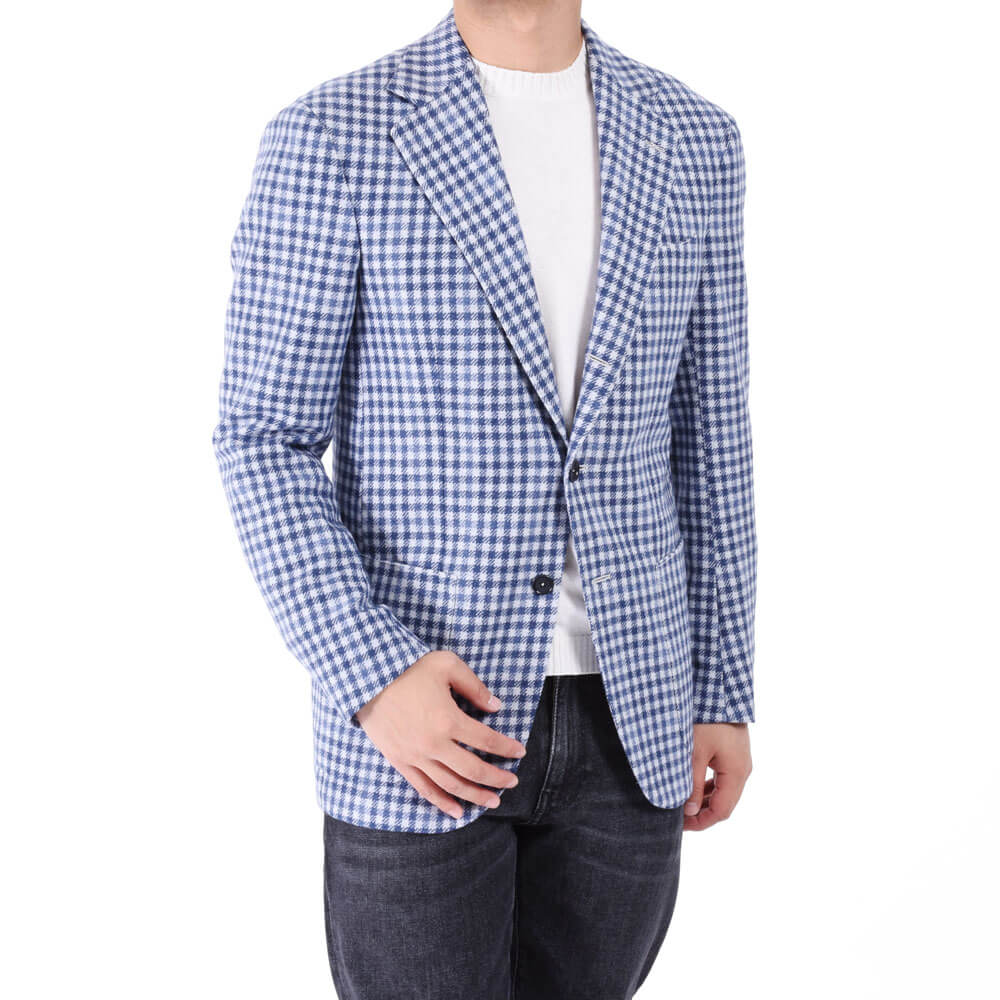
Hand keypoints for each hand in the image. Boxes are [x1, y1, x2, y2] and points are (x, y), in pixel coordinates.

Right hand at [353, 650, 526, 818]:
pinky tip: (457, 812)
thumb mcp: (446, 664)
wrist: (366, 678)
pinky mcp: (400, 761)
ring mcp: (416, 756)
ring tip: (492, 802)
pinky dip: (442, 803)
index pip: (487, 741)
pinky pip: (424, 789)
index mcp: (449, 720)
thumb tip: (495, 706)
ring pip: (452, 785)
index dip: (507, 748)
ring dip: (475, 796)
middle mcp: (434, 744)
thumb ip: (474, 686)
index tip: (519, 752)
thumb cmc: (408, 668)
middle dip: (497, 779)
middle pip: (474, 769)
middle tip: (512, 782)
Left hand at [683, 722, 751, 831]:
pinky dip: (707, 785)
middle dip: (701, 813)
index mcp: (737, 773)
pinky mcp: (733, 751)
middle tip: (677, 817)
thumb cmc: (707, 719)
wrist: (720, 690)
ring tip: (681, 802)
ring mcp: (740, 760)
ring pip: (723, 790)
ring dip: (704, 800)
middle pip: (724, 803)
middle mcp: (743, 769)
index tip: (680, 827)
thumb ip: (691, 783)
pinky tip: (691, 785)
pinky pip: (722, 777)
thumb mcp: (694, 752)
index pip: (721, 811)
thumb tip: (688, 811)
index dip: (701, 822)